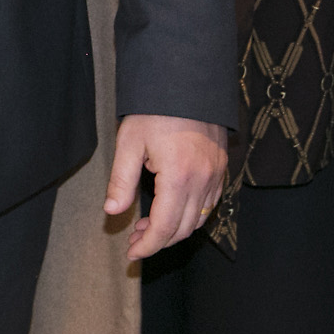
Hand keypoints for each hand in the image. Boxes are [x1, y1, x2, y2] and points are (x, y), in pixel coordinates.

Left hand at [104, 113, 227, 261]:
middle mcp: (203, 181)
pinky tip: (172, 208)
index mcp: (179, 178)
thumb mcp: (129, 142)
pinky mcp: (221, 167)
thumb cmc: (155, 109)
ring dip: (175, 230)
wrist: (186, 80)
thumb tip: (112, 212)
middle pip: (183, 229)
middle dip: (158, 241)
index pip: (164, 228)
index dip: (147, 246)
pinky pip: (210, 203)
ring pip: (199, 219)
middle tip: (135, 239)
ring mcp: (216, 174)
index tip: (131, 253)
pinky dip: (192, 214)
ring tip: (149, 225)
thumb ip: (121, 181)